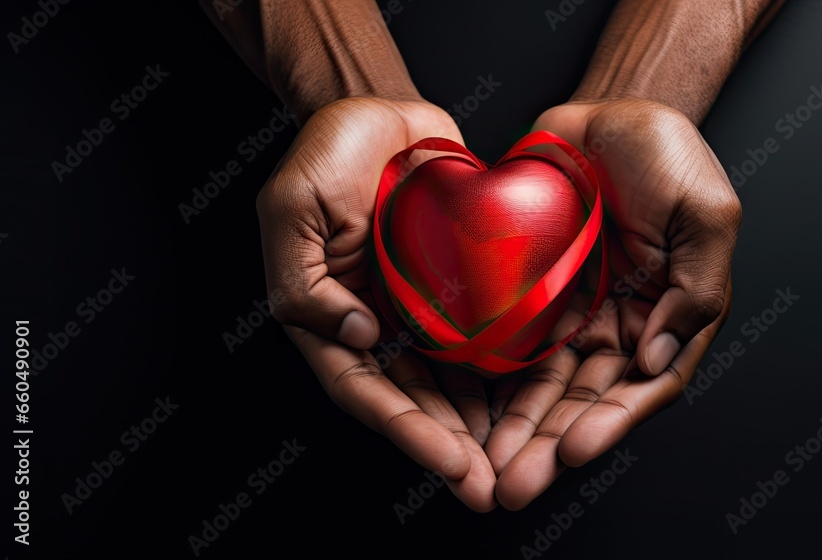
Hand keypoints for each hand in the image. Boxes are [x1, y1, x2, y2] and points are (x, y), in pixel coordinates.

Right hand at [256, 97, 496, 510]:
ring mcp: (415, 308)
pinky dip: (497, 373)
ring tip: (511, 462)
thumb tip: (358, 337)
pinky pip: (477, 336)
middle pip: (411, 400)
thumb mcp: (292, 209)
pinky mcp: (454, 285)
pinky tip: (523, 401)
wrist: (380, 110)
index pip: (364, 389)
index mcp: (325, 315)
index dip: (406, 431)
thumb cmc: (327, 152)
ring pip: (448, 381)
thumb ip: (306, 281)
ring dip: (477, 426)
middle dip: (448, 447)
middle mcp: (373, 323)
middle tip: (488, 486)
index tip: (450, 463)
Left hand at [487, 99, 740, 508]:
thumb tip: (657, 360)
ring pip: (543, 386)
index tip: (575, 451)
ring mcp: (573, 313)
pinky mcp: (530, 294)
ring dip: (517, 431)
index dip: (611, 423)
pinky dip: (491, 383)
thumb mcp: (706, 214)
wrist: (604, 112)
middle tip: (515, 485)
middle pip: (586, 400)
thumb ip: (695, 290)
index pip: (644, 386)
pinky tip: (467, 414)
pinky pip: (508, 345)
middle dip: (552, 446)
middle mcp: (621, 325)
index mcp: (670, 316)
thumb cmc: (665, 155)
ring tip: (488, 468)